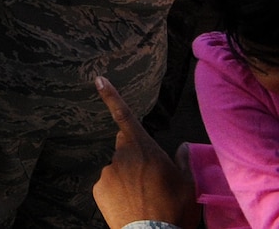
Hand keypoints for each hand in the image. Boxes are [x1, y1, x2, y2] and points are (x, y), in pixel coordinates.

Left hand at [91, 76, 196, 228]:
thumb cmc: (175, 209)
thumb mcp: (189, 185)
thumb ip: (183, 161)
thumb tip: (181, 146)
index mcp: (144, 149)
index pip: (125, 116)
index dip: (111, 96)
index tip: (98, 79)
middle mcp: (122, 155)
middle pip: (126, 146)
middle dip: (135, 154)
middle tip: (151, 178)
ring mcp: (108, 172)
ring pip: (118, 168)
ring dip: (128, 177)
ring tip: (144, 198)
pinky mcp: (98, 188)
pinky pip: (109, 185)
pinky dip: (117, 192)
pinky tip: (130, 205)